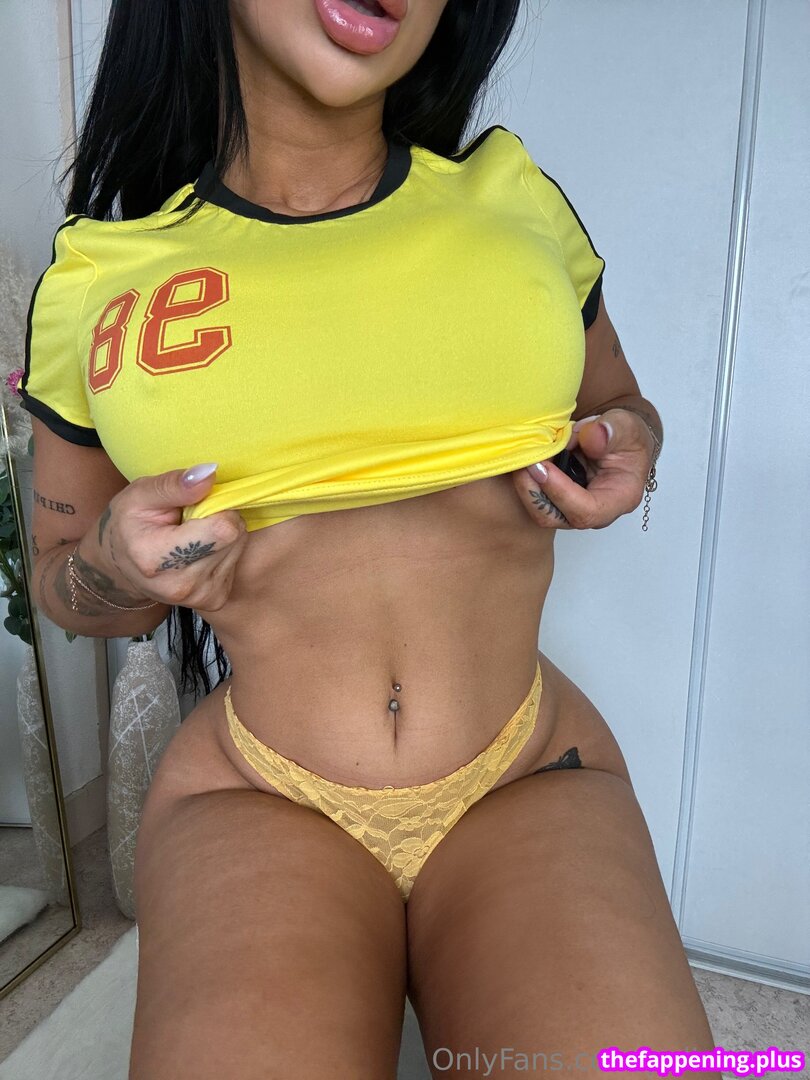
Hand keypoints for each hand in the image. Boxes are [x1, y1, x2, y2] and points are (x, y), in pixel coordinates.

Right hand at [84, 464, 248, 610]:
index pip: (222, 529)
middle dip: (220, 519)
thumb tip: (210, 473)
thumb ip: (174, 484)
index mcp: (157, 558)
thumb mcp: (140, 495)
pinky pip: (236, 562)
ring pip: (238, 547)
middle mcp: (181, 585)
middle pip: (234, 537)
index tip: (197, 503)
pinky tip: (199, 551)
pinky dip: (223, 551)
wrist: (122, 567)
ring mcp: (200, 596)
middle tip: (193, 519)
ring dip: (222, 535)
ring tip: (193, 535)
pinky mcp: (215, 600)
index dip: (217, 507)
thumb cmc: (130, 524)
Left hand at [511, 408, 657, 530]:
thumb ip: (611, 430)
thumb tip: (592, 437)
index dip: (559, 491)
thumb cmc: (627, 437)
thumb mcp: (626, 425)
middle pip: (555, 518)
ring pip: (541, 511)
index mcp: (620, 499)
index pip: (586, 510)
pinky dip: (528, 480)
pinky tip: (526, 458)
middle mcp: (596, 512)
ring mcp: (574, 508)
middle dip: (533, 492)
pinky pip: (537, 498)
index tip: (541, 467)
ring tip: (526, 455)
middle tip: (523, 461)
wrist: (619, 440)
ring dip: (527, 485)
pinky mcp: (559, 500)